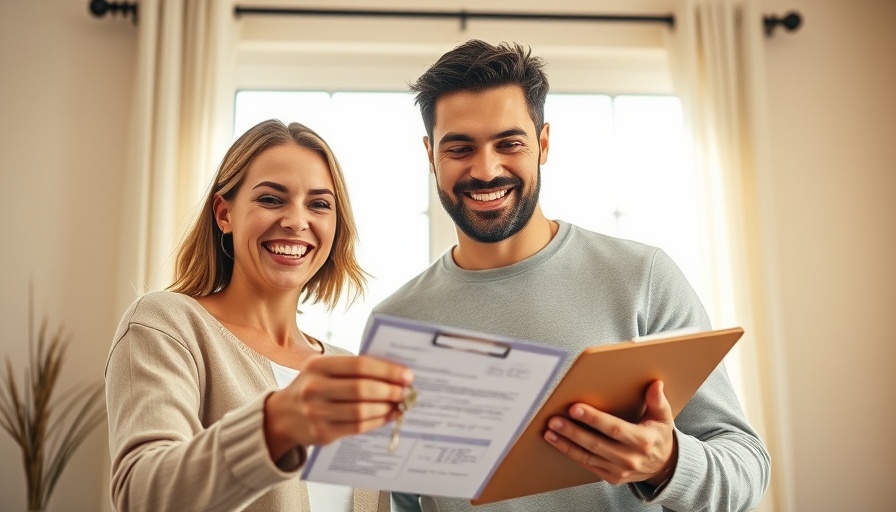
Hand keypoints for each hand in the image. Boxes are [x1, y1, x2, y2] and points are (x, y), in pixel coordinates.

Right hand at [263, 355, 412, 459]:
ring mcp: (316, 413)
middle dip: (389, 391)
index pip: (360, 365)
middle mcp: (314, 388)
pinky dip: (377, 422)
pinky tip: (387, 416)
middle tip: (406, 392)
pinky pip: (356, 428)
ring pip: (361, 411)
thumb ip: (353, 369)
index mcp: (317, 366)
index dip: (387, 370)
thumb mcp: (324, 370)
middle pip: (362, 389)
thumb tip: (394, 372)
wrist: (283, 415)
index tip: (407, 375)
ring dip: (386, 408)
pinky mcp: (321, 433)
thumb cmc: (313, 387)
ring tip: (399, 404)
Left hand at [543, 380, 676, 485]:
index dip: (594, 419)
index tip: (575, 409)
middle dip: (573, 432)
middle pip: (596, 444)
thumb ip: (658, 401)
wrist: (663, 466)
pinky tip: (559, 443)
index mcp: (643, 441)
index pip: (615, 429)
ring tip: (550, 432)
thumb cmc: (659, 438)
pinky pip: (587, 465)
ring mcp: (620, 470)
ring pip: (588, 457)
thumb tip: (655, 384)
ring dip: (566, 444)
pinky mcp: (611, 477)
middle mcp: (631, 458)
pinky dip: (571, 454)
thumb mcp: (663, 418)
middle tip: (555, 421)